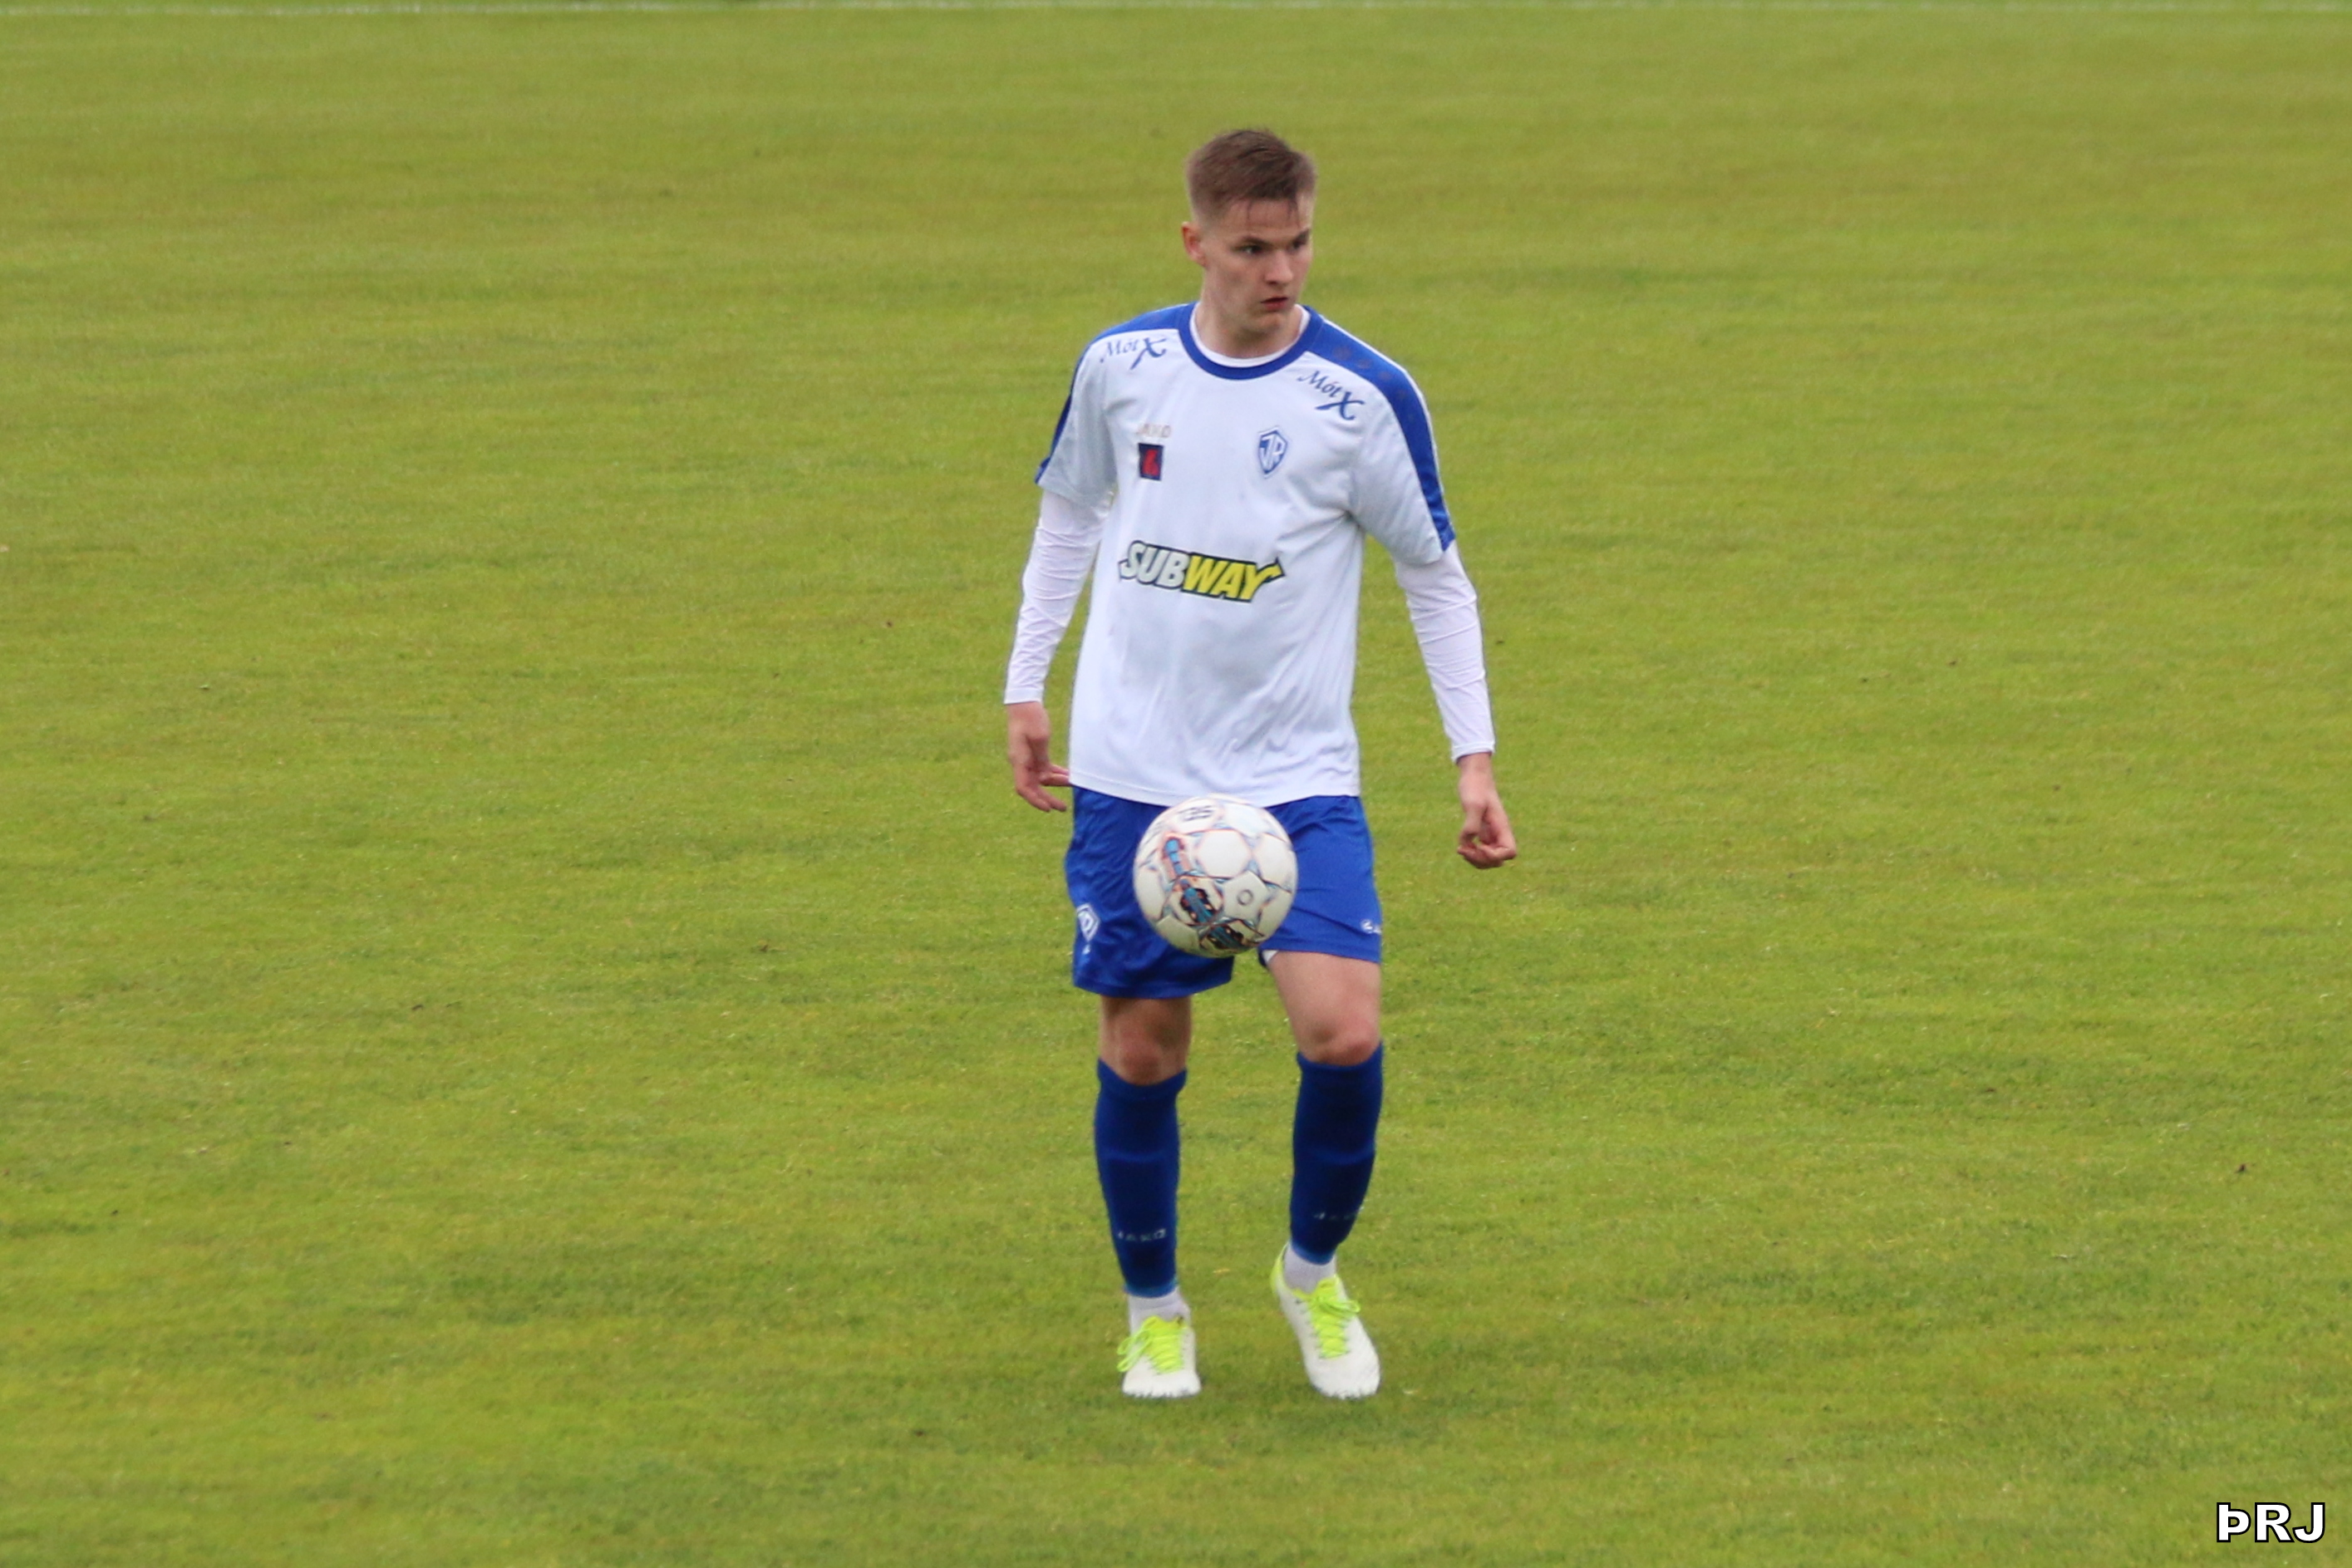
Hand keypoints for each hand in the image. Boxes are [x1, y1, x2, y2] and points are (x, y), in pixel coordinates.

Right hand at [1007, 700, 1070, 811]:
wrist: (1024, 703)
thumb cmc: (1031, 718)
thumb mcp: (1040, 739)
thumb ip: (1042, 761)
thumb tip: (1044, 780)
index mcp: (1019, 761)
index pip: (1024, 788)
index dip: (1035, 800)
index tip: (1048, 808)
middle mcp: (1020, 763)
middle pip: (1032, 787)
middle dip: (1047, 798)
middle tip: (1063, 808)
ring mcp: (1026, 758)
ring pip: (1040, 778)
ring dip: (1055, 783)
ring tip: (1073, 785)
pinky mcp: (1032, 753)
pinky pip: (1043, 768)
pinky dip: (1054, 773)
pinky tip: (1067, 776)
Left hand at [1454, 752, 1515, 868]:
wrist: (1474, 776)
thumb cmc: (1475, 787)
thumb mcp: (1473, 804)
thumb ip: (1472, 823)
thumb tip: (1469, 841)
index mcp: (1502, 826)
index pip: (1510, 852)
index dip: (1495, 856)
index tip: (1480, 845)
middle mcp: (1498, 833)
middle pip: (1498, 861)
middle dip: (1482, 861)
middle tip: (1465, 849)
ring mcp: (1490, 834)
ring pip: (1489, 860)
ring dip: (1476, 860)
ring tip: (1462, 849)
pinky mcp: (1481, 832)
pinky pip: (1480, 852)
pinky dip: (1470, 853)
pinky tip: (1461, 846)